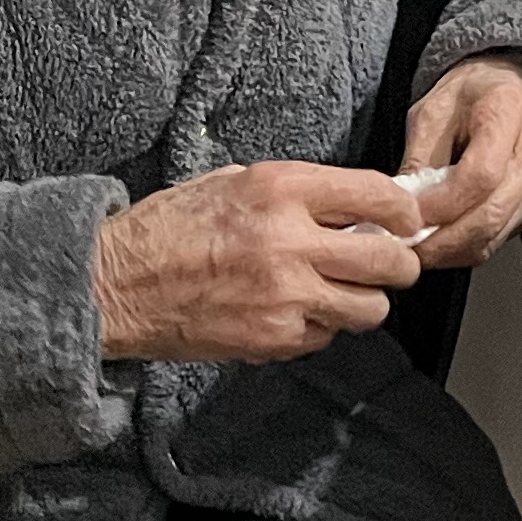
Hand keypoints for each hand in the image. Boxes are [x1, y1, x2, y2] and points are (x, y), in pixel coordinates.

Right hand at [92, 161, 429, 362]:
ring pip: (371, 308)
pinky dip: (320, 328)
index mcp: (281, 189)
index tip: (406, 221)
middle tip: (388, 263)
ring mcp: (285, 295)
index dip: (405, 212)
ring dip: (364, 301)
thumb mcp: (234, 182)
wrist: (116, 284)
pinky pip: (326, 337)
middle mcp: (290, 241)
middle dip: (398, 264)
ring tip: (341, 292)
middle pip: (390, 261)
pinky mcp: (272, 338)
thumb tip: (355, 206)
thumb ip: (299, 193)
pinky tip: (294, 313)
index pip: (380, 195)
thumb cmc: (169, 228)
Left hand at [398, 57, 521, 268]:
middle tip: (406, 249)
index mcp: (509, 112)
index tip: (410, 217)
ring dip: (453, 251)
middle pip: (491, 214)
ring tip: (420, 249)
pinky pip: (501, 236)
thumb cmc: (473, 94)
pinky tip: (443, 242)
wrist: (516, 87)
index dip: (443, 203)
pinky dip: (468, 247)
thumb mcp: (433, 108)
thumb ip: (420, 157)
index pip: (481, 175)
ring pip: (496, 234)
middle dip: (444, 241)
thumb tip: (404, 207)